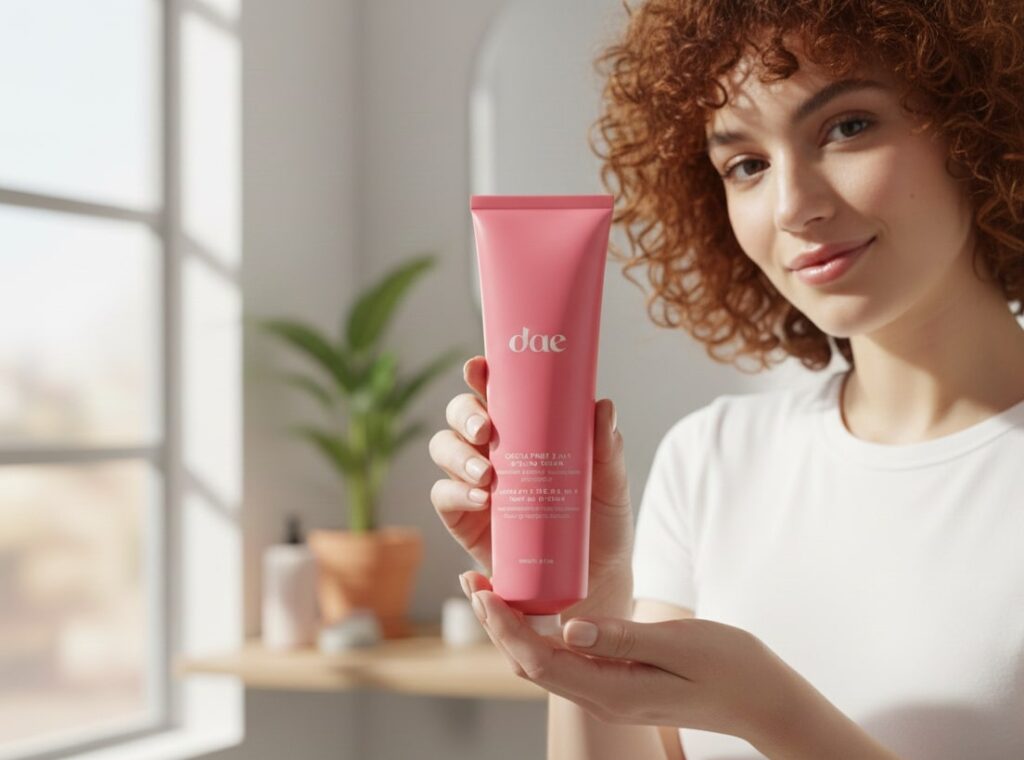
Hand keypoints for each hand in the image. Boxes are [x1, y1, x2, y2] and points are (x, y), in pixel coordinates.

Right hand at [428, 355, 634, 584]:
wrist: (594, 581)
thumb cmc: (599, 525)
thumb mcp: (610, 484)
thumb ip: (607, 449)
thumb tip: (602, 407)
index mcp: (525, 430)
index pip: (497, 393)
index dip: (481, 375)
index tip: (479, 367)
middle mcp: (494, 450)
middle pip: (460, 416)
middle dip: (465, 414)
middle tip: (485, 429)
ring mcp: (476, 484)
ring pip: (444, 449)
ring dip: (457, 454)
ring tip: (486, 474)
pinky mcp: (465, 520)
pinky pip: (444, 497)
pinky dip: (456, 493)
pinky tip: (481, 499)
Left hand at [460, 571, 804, 746]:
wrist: (761, 698)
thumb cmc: (729, 666)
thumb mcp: (679, 643)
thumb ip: (623, 638)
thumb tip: (568, 627)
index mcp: (613, 690)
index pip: (539, 659)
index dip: (504, 625)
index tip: (482, 590)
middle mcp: (602, 697)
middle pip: (530, 664)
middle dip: (496, 624)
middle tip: (472, 580)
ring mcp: (608, 694)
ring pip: (543, 663)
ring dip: (513, 628)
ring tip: (490, 590)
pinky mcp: (617, 683)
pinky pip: (565, 661)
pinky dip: (539, 634)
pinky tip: (535, 608)